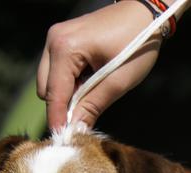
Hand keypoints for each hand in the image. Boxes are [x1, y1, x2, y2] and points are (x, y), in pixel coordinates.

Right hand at [37, 1, 162, 130]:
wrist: (144, 13)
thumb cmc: (137, 44)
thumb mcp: (118, 81)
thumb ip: (93, 106)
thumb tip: (77, 129)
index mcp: (65, 48)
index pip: (54, 94)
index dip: (58, 119)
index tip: (62, 139)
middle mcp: (54, 40)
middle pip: (46, 89)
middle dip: (64, 105)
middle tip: (89, 113)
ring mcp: (55, 38)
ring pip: (50, 81)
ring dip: (68, 94)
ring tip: (96, 90)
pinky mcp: (62, 39)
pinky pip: (58, 70)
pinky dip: (71, 82)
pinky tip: (92, 79)